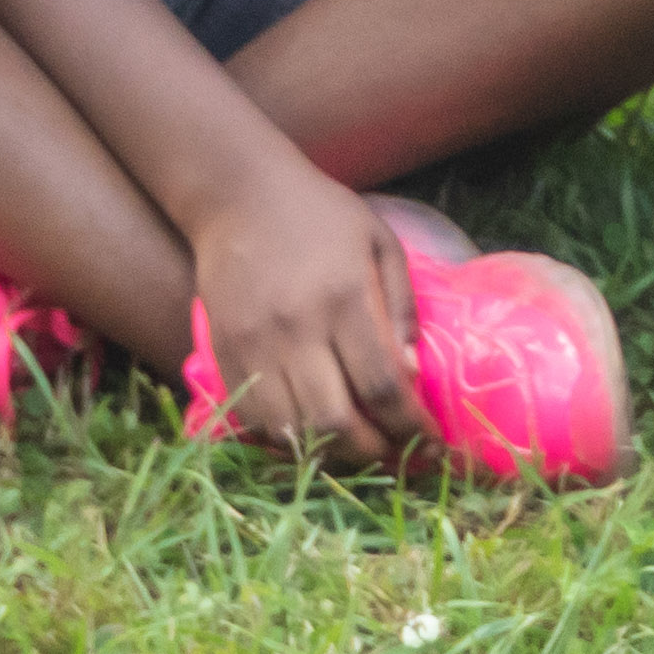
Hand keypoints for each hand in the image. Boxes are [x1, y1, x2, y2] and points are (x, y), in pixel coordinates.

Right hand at [181, 165, 433, 466]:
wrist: (239, 195)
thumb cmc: (322, 215)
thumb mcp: (381, 242)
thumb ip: (401, 307)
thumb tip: (413, 377)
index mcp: (345, 297)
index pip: (382, 385)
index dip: (411, 426)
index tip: (431, 442)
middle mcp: (297, 328)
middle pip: (336, 422)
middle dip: (374, 454)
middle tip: (398, 457)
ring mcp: (254, 345)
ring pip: (292, 431)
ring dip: (330, 456)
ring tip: (359, 452)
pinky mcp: (223, 354)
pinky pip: (254, 420)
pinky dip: (287, 442)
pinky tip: (313, 436)